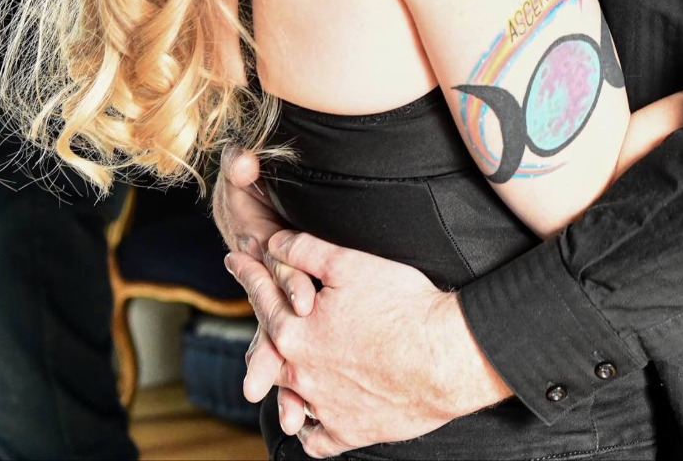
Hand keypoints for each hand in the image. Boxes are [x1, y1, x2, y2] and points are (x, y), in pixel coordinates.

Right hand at [213, 146, 315, 421]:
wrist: (251, 196)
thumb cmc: (249, 185)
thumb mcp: (242, 173)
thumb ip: (240, 165)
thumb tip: (243, 161)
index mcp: (265, 247)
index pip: (276, 266)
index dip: (287, 280)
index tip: (307, 298)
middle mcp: (271, 281)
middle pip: (272, 318)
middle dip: (270, 352)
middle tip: (264, 383)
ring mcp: (279, 303)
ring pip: (278, 346)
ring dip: (280, 381)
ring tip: (286, 417)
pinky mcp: (289, 315)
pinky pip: (288, 356)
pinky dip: (292, 389)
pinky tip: (300, 420)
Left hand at [227, 229, 508, 456]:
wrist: (446, 355)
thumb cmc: (402, 303)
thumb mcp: (348, 263)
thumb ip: (303, 251)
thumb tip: (271, 243)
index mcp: (295, 334)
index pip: (261, 297)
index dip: (248, 272)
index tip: (235, 257)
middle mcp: (302, 377)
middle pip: (270, 350)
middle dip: (262, 322)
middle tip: (260, 308)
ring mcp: (325, 409)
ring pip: (290, 396)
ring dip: (284, 378)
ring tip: (284, 365)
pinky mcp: (351, 432)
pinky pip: (317, 438)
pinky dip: (308, 426)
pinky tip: (308, 415)